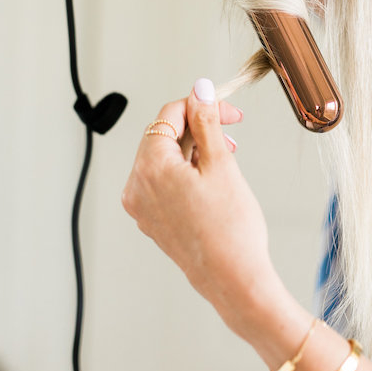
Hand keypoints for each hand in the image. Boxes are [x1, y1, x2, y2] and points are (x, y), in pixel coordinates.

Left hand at [122, 79, 282, 334]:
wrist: (234, 281)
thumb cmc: (232, 227)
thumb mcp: (221, 164)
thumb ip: (206, 122)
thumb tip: (199, 90)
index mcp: (150, 167)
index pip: (169, 116)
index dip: (201, 106)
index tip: (229, 113)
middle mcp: (137, 187)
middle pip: (163, 137)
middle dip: (198, 130)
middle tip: (232, 134)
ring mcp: (142, 208)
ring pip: (164, 160)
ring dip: (194, 151)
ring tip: (226, 160)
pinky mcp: (152, 222)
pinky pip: (163, 184)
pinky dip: (186, 174)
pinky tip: (212, 182)